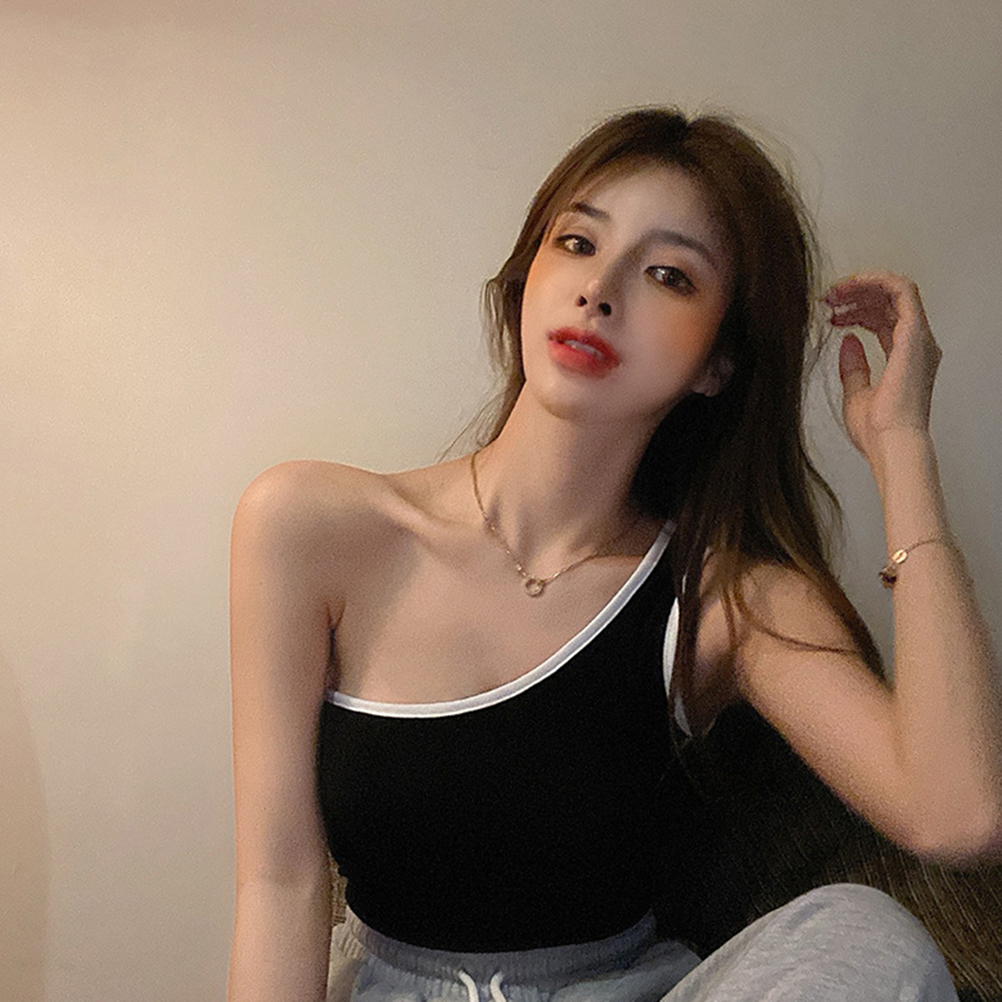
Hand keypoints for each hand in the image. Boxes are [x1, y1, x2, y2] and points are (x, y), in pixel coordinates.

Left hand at [824, 271, 941, 461]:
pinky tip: (851, 285)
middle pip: (889, 304)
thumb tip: (847, 342)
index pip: (884, 320)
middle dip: (856, 296)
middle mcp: (916, 345)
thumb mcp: (856, 393)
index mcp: (905, 358)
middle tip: (828, 300)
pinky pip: (901, 290)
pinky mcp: (914, 333)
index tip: (831, 314)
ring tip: (833, 295)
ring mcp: (918, 338)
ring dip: (862, 288)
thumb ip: (853, 366)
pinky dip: (876, 281)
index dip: (857, 311)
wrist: (890, 442)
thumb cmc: (877, 430)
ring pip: (895, 291)